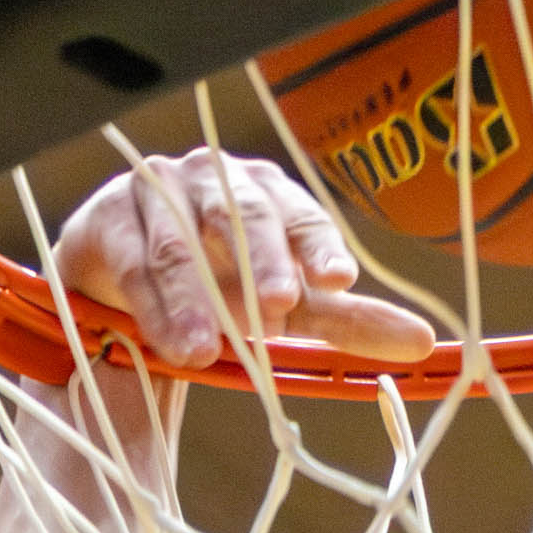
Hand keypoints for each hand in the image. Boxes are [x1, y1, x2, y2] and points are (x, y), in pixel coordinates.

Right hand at [52, 150, 435, 369]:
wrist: (118, 285)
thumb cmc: (215, 288)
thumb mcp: (282, 309)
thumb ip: (342, 322)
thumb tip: (423, 343)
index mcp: (269, 194)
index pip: (301, 216)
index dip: (319, 246)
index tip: (339, 281)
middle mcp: (217, 180)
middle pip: (244, 215)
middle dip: (262, 262)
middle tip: (277, 306)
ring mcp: (159, 191)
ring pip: (181, 243)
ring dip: (196, 299)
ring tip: (208, 351)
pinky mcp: (109, 217)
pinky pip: (134, 262)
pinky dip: (154, 307)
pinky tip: (170, 344)